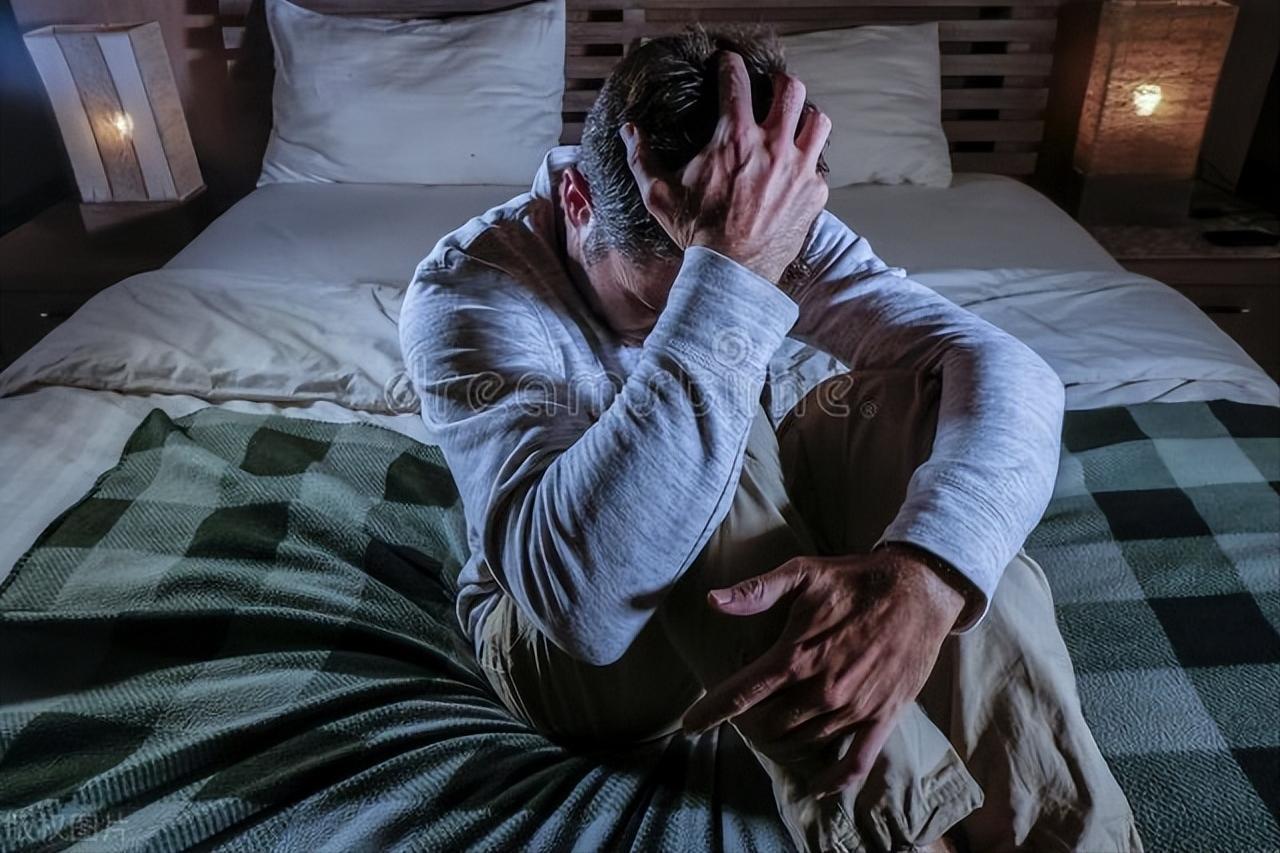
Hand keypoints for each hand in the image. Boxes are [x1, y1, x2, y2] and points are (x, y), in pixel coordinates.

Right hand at [619, 52, 830, 282]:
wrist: (732, 272)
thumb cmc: (696, 233)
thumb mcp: (658, 194)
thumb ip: (642, 157)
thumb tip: (628, 130)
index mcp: (734, 137)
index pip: (736, 80)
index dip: (729, 64)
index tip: (727, 63)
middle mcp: (773, 146)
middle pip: (789, 89)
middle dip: (778, 83)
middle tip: (768, 89)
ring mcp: (799, 169)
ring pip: (817, 120)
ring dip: (804, 117)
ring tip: (793, 123)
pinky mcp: (814, 193)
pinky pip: (818, 164)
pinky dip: (807, 162)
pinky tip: (793, 170)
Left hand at [682, 547, 965, 797]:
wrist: (919, 589)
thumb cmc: (855, 579)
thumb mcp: (803, 573)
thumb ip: (757, 592)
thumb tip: (713, 601)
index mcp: (797, 655)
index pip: (742, 693)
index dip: (711, 711)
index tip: (691, 724)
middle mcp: (822, 689)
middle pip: (770, 724)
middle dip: (753, 721)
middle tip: (751, 711)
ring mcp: (853, 707)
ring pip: (805, 741)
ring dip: (787, 740)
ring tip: (779, 729)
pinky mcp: (883, 717)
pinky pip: (856, 762)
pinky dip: (835, 781)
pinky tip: (819, 789)